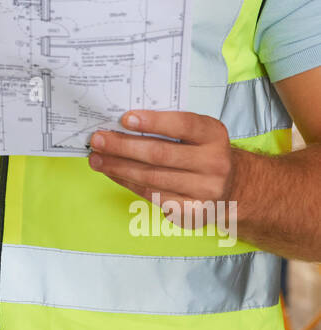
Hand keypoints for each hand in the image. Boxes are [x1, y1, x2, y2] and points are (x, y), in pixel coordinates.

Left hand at [87, 109, 245, 229]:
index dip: (153, 121)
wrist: (232, 187)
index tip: (124, 118)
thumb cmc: (203, 152)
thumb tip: (122, 124)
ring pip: (152, 177)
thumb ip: (170, 127)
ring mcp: (204, 190)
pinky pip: (152, 195)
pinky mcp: (192, 212)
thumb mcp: (198, 133)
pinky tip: (113, 174)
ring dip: (118, 167)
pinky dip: (128, 182)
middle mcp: (214, 163)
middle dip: (123, 146)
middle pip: (160, 154)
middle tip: (97, 139)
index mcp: (214, 135)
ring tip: (96, 158)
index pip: (183, 125)